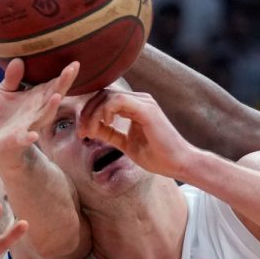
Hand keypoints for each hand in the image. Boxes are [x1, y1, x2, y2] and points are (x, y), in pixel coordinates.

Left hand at [0, 59, 78, 170]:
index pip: (54, 84)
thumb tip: (18, 59)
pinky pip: (25, 138)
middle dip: (64, 84)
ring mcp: (31, 124)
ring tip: (57, 96)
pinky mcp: (19, 138)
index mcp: (38, 97)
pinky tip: (33, 135)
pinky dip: (29, 137)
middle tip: (73, 69)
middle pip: (55, 95)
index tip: (75, 62)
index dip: (65, 74)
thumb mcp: (7, 90)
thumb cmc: (7, 114)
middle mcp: (39, 110)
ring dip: (51, 107)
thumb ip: (13, 77)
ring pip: (44, 115)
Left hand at [78, 89, 192, 176]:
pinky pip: (118, 101)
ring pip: (108, 96)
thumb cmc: (156, 156)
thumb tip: (90, 128)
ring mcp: (144, 102)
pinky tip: (105, 126)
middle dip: (87, 113)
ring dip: (93, 114)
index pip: (104, 99)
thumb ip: (110, 134)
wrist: (178, 164)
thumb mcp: (125, 144)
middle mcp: (139, 99)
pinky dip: (106, 111)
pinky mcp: (146, 109)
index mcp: (135, 106)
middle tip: (80, 132)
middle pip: (102, 94)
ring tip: (88, 132)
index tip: (81, 133)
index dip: (89, 114)